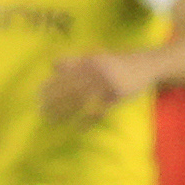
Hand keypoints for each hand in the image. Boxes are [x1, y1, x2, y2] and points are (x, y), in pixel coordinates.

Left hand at [40, 51, 154, 122]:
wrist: (147, 64)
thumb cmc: (118, 62)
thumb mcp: (96, 57)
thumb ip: (75, 61)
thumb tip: (53, 64)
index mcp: (88, 61)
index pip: (64, 74)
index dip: (50, 85)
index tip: (37, 95)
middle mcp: (96, 71)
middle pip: (70, 88)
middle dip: (54, 100)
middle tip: (41, 111)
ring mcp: (107, 83)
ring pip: (81, 99)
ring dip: (65, 111)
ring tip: (52, 120)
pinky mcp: (117, 95)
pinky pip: (99, 110)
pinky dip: (87, 120)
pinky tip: (77, 127)